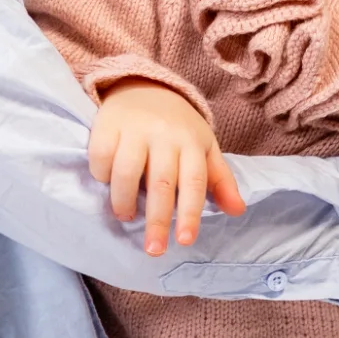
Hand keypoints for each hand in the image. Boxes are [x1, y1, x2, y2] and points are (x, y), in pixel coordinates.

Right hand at [89, 81, 244, 256]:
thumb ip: (219, 180)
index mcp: (192, 143)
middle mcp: (165, 135)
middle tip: (153, 250)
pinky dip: (102, 175)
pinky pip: (101, 156)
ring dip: (124, 201)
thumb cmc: (178, 128)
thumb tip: (237, 211)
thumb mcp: (204, 148)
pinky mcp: (107, 123)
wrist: (146, 87)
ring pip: (127, 171)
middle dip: (158, 220)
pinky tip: (107, 183)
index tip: (185, 241)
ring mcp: (135, 128)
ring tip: (126, 216)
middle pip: (162, 184)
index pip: (194, 182)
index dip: (191, 213)